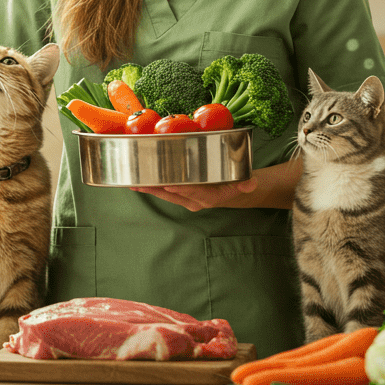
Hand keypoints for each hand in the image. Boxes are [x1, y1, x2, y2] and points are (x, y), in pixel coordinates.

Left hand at [129, 177, 259, 211]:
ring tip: (133, 184)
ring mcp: (186, 200)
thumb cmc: (236, 183)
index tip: (167, 183)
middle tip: (141, 184)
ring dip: (149, 189)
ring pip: (165, 195)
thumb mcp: (244, 183)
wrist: (233, 192)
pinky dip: (150, 188)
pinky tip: (136, 183)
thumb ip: (246, 184)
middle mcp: (195, 201)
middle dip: (157, 189)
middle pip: (174, 195)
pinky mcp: (180, 196)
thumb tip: (251, 183)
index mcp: (210, 197)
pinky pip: (163, 192)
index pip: (194, 193)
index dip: (181, 188)